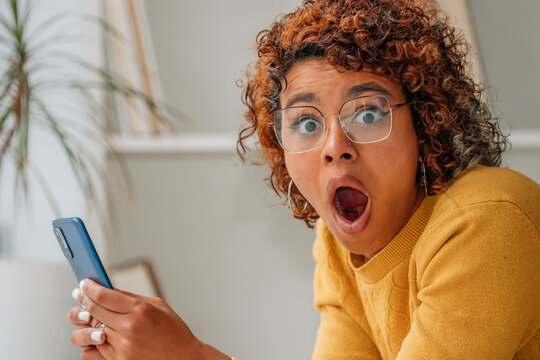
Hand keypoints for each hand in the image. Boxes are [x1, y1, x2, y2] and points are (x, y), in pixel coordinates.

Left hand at [69, 279, 228, 359]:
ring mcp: (123, 346)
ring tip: (88, 315)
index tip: (84, 283)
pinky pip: (95, 349)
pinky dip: (93, 341)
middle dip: (84, 300)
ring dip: (87, 321)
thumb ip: (132, 297)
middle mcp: (129, 327)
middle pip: (94, 310)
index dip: (90, 288)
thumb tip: (110, 290)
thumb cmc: (174, 332)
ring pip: (92, 330)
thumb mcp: (158, 306)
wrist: (184, 358)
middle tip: (80, 294)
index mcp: (140, 309)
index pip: (104, 295)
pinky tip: (96, 334)